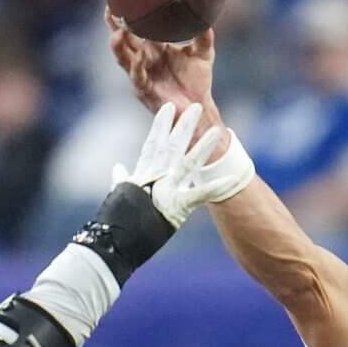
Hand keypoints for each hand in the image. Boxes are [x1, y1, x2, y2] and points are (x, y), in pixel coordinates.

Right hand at [106, 12, 216, 116]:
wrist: (199, 107)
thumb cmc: (198, 80)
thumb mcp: (203, 52)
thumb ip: (203, 35)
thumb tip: (207, 15)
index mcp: (154, 47)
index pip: (137, 27)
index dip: (127, 13)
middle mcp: (144, 59)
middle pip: (124, 39)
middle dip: (114, 25)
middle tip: (110, 8)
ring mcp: (142, 74)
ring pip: (124, 58)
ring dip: (118, 46)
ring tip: (116, 32)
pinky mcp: (145, 91)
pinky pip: (138, 77)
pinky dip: (137, 67)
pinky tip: (138, 57)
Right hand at [118, 101, 250, 226]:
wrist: (114, 240)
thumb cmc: (116, 220)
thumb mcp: (119, 195)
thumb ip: (121, 180)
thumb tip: (117, 168)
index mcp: (143, 174)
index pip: (153, 144)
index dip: (160, 125)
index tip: (168, 108)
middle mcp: (157, 177)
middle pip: (172, 146)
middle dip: (184, 126)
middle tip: (195, 106)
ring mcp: (167, 190)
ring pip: (189, 163)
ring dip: (204, 147)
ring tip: (218, 131)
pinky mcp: (177, 206)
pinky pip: (200, 195)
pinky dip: (216, 188)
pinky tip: (233, 179)